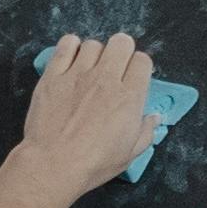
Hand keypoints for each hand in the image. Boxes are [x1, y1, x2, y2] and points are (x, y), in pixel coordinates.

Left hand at [16, 30, 158, 185]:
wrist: (53, 164)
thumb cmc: (94, 164)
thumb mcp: (129, 154)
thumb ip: (145, 132)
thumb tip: (153, 117)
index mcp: (129, 97)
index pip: (142, 61)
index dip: (139, 68)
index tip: (133, 79)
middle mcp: (105, 79)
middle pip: (121, 43)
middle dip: (122, 52)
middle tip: (114, 69)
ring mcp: (77, 74)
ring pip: (93, 44)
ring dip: (95, 54)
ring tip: (89, 69)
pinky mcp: (53, 75)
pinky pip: (65, 45)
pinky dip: (70, 47)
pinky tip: (71, 59)